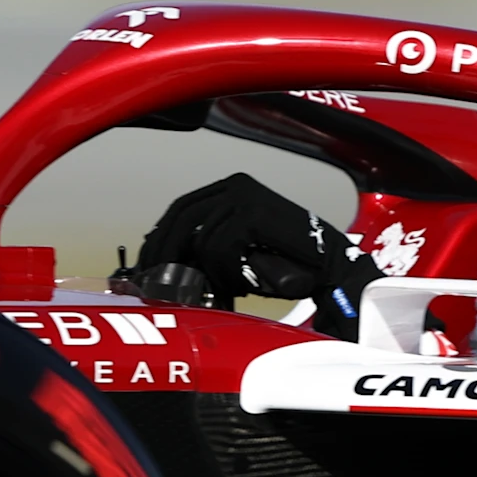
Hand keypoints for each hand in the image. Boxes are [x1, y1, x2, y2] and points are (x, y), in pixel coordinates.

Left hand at [111, 173, 386, 340]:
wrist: (330, 271)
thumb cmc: (286, 268)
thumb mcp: (237, 253)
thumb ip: (206, 248)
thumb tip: (162, 264)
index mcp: (230, 188)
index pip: (179, 209)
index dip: (159, 239)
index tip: (147, 267)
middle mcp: (234, 185)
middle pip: (180, 218)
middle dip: (165, 254)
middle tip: (157, 285)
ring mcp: (243, 196)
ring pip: (200, 239)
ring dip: (208, 273)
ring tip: (224, 292)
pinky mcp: (252, 212)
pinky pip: (219, 248)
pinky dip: (226, 273)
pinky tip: (242, 285)